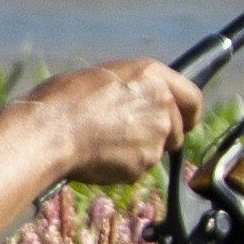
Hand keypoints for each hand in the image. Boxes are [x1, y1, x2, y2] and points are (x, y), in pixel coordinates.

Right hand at [22, 57, 204, 190]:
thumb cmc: (65, 100)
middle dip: (161, 136)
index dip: (189, 113)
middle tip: (128, 135)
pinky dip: (125, 166)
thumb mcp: (105, 78)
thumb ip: (134, 90)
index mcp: (153, 75)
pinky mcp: (145, 162)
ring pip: (158, 151)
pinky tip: (100, 155)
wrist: (50, 131)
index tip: (185, 122)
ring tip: (105, 141)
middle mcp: (163, 104)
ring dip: (140, 151)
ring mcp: (157, 135)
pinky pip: (139, 168)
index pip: (193, 98)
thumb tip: (140, 102)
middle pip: (178, 129)